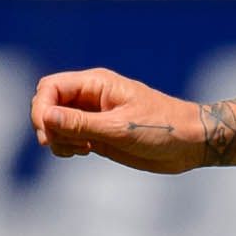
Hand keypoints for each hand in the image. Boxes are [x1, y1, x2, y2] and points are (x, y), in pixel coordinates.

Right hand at [30, 70, 233, 172]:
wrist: (193, 143)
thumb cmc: (165, 128)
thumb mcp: (121, 128)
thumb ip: (82, 123)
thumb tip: (46, 117)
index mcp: (97, 84)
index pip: (50, 88)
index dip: (42, 108)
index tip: (49, 130)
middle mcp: (91, 97)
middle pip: (48, 105)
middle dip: (49, 125)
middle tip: (69, 143)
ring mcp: (94, 115)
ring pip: (55, 123)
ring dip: (58, 138)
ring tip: (81, 148)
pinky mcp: (98, 133)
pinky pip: (68, 137)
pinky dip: (67, 145)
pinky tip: (85, 151)